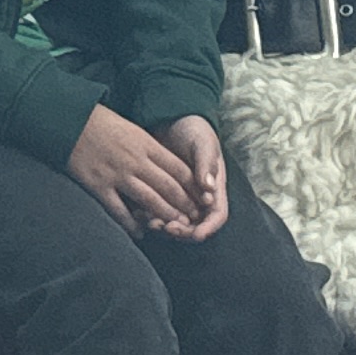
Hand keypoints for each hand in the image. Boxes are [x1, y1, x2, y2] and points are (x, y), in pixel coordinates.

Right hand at [68, 105, 202, 232]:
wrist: (69, 120)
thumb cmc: (101, 122)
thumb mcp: (132, 129)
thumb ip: (149, 148)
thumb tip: (169, 166)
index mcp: (146, 144)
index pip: (178, 169)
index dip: (193, 186)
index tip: (202, 197)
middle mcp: (135, 160)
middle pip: (168, 187)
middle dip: (184, 204)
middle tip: (194, 218)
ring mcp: (117, 174)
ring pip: (149, 200)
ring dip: (164, 215)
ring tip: (175, 227)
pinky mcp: (99, 185)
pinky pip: (118, 210)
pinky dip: (130, 224)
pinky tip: (139, 232)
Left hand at [153, 117, 229, 240]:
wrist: (171, 120)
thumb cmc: (193, 130)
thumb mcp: (203, 143)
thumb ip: (206, 163)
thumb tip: (209, 188)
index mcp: (214, 188)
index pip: (217, 216)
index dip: (208, 228)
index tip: (197, 234)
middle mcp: (198, 198)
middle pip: (195, 226)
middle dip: (183, 232)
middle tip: (168, 228)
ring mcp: (180, 199)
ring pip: (176, 223)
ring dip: (164, 227)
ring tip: (151, 223)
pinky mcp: (162, 195)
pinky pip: (157, 213)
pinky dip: (150, 217)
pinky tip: (139, 214)